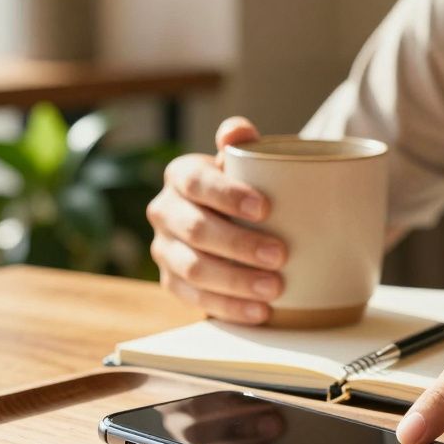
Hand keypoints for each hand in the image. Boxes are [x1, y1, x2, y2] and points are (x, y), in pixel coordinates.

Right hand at [147, 117, 287, 323]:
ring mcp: (163, 249)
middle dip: (239, 245)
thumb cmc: (243, 187)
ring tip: (275, 288)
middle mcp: (164, 211)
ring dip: (236, 281)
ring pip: (194, 269)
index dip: (228, 196)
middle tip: (280, 254)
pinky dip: (229, 307)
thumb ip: (243, 143)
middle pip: (196, 230)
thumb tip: (239, 131)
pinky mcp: (171, 282)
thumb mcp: (244, 162)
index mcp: (180, 175)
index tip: (266, 209)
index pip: (197, 183)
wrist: (229, 220)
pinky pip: (195, 300)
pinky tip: (259, 312)